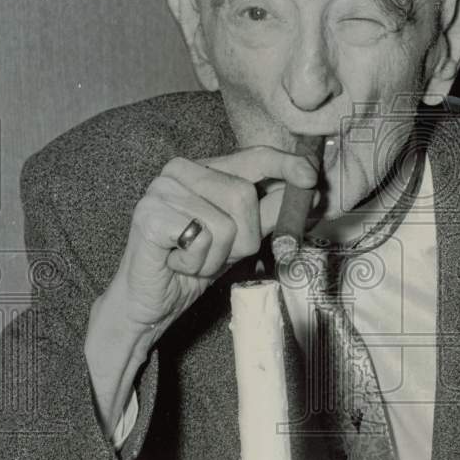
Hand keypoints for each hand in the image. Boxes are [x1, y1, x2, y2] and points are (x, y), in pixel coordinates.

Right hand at [84, 146, 317, 437]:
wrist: (149, 303)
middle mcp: (178, 171)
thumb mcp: (240, 238)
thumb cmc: (193, 266)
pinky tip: (177, 263)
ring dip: (217, 256)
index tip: (311, 176)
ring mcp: (160, 190)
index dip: (285, 165)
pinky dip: (196, 262)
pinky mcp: (148, 216)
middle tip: (216, 255)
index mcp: (202, 169)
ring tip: (193, 259)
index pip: (253, 156)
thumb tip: (309, 192)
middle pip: (243, 195)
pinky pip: (201, 238)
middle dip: (242, 238)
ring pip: (225, 222)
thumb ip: (270, 213)